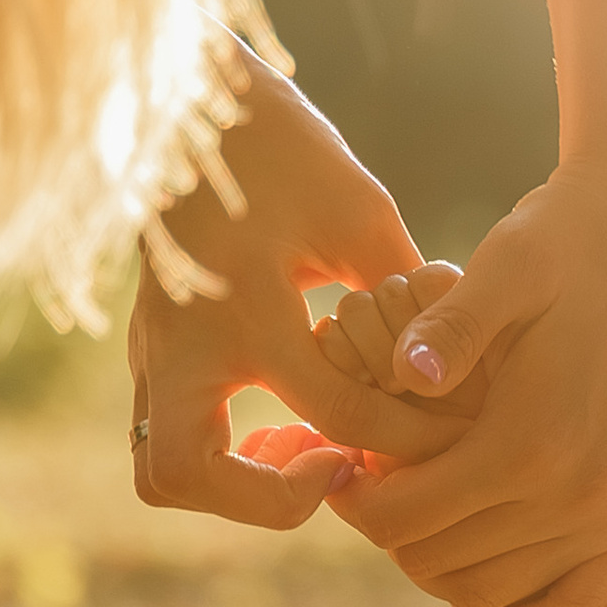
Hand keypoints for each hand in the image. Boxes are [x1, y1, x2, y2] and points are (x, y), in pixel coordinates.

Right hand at [127, 58, 460, 527]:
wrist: (191, 105)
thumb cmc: (283, 150)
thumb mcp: (357, 211)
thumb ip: (403, 294)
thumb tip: (454, 364)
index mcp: (245, 308)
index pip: (336, 414)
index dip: (404, 440)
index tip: (445, 440)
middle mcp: (181, 341)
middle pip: (187, 476)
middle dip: (270, 501)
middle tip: (337, 472)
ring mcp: (153, 351)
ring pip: (163, 471)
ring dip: (236, 491)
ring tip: (311, 461)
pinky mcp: (152, 351)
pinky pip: (167, 440)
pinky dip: (225, 461)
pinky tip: (289, 432)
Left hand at [332, 139, 606, 606]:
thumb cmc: (561, 242)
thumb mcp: (500, 270)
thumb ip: (447, 330)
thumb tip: (401, 372)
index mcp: (533, 440)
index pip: (408, 517)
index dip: (355, 502)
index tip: (335, 467)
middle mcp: (581, 493)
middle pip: (445, 564)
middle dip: (392, 536)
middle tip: (367, 489)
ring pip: (499, 592)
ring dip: (443, 570)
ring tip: (416, 515)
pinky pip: (575, 603)